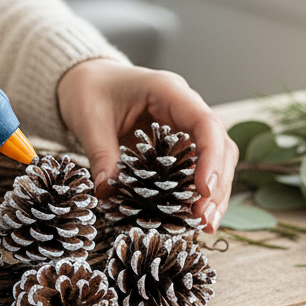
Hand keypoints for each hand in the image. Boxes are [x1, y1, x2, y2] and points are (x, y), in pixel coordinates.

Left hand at [56, 59, 237, 232]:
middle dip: (218, 184)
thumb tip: (107, 194)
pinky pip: (197, 167)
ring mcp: (185, 126)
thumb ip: (101, 156)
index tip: (204, 190)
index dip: (211, 157)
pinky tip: (192, 218)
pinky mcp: (178, 143)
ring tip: (205, 226)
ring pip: (216, 159)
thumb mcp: (89, 121)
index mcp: (168, 91)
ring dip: (214, 193)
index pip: (205, 123)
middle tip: (204, 220)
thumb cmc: (89, 91)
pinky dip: (197, 193)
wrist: (86, 79)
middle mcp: (185, 108)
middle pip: (220, 145)